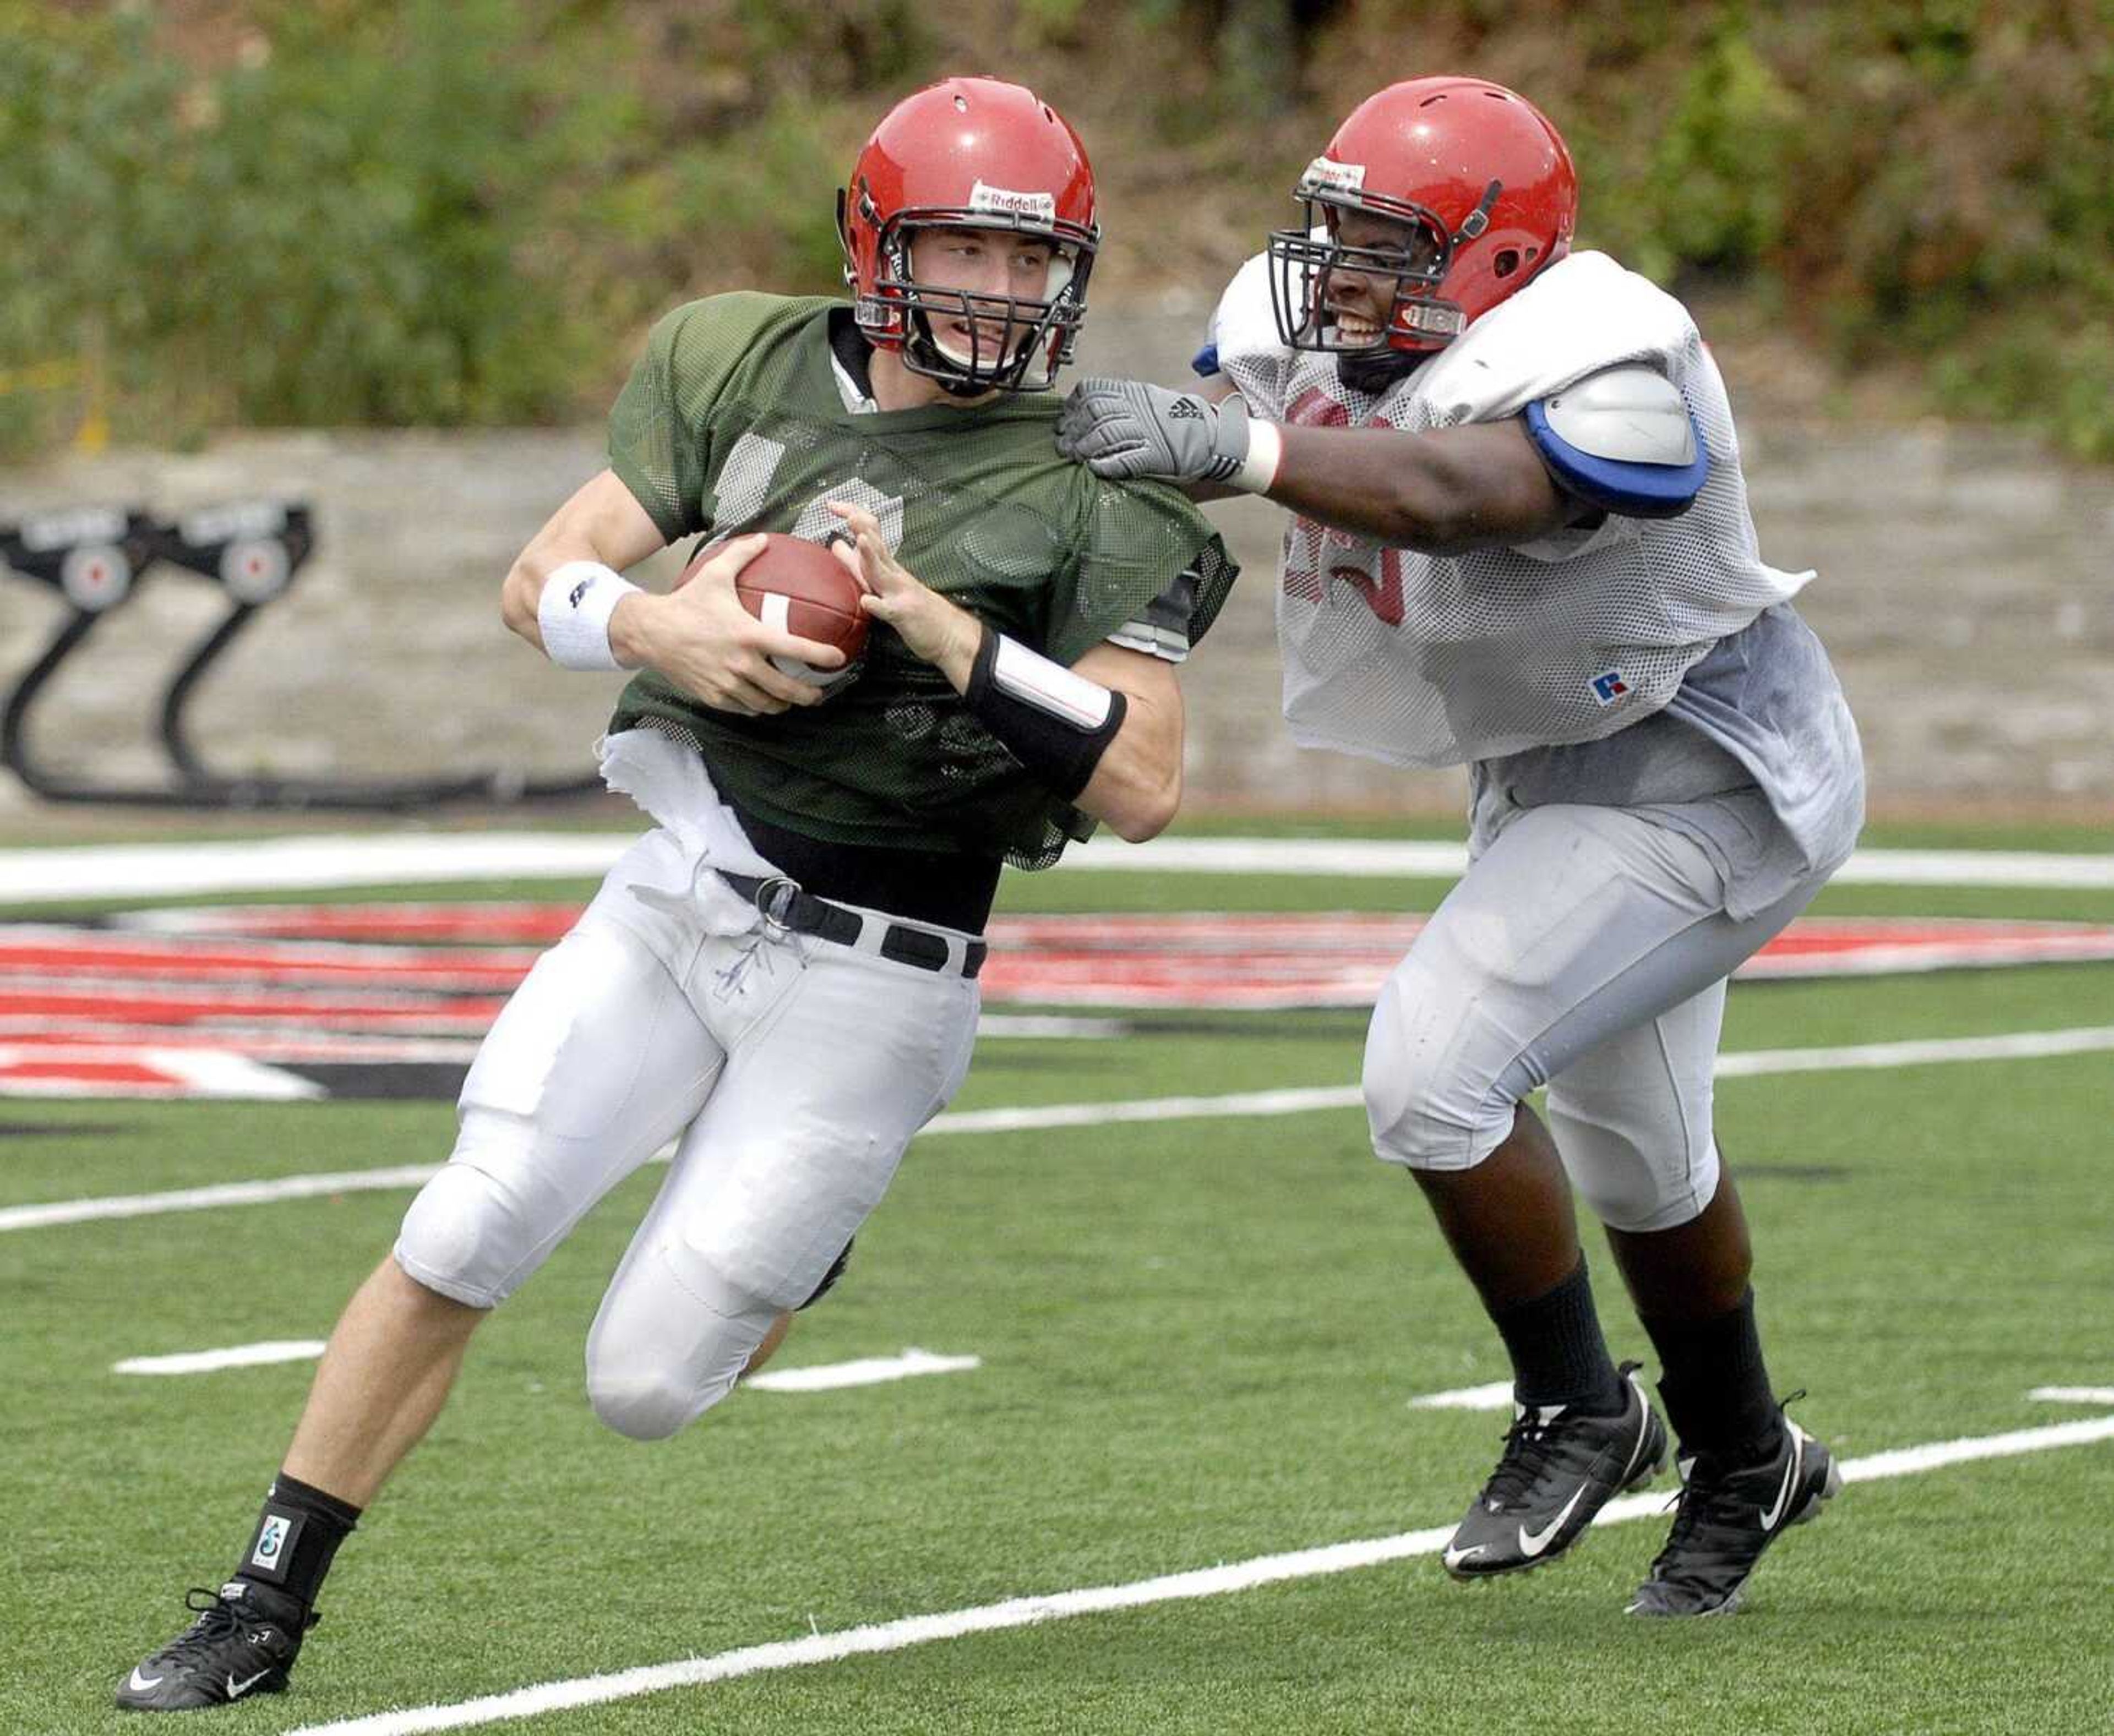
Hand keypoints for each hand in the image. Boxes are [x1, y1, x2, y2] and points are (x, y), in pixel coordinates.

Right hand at [614, 533, 845, 714]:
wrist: (650, 631)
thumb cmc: (686, 603)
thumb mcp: (715, 574)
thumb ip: (742, 555)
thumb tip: (764, 538)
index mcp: (749, 634)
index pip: (796, 649)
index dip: (821, 656)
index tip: (838, 658)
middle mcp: (741, 664)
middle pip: (787, 689)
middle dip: (808, 695)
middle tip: (818, 693)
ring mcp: (727, 684)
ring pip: (766, 705)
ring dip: (782, 705)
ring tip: (791, 700)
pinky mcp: (713, 697)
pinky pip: (743, 710)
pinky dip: (756, 708)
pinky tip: (762, 702)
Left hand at [826, 502, 981, 684]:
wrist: (950, 635)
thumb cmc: (913, 607)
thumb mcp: (882, 582)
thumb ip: (858, 564)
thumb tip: (837, 544)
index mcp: (888, 565)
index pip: (871, 532)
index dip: (853, 515)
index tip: (832, 504)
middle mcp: (895, 575)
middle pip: (877, 545)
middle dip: (861, 526)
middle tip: (845, 511)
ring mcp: (901, 594)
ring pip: (883, 572)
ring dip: (871, 556)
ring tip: (860, 539)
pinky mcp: (905, 616)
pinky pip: (890, 610)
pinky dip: (877, 605)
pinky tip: (866, 601)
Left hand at [1055, 378, 1251, 483]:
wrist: (1216, 436)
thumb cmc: (1181, 423)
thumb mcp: (1150, 402)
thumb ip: (1124, 404)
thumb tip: (1089, 412)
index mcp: (1136, 394)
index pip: (1093, 392)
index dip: (1073, 406)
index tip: (1064, 420)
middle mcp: (1139, 410)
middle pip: (1094, 413)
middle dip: (1074, 430)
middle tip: (1063, 445)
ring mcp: (1148, 432)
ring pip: (1105, 435)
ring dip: (1085, 448)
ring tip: (1076, 458)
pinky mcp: (1155, 456)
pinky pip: (1125, 459)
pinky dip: (1107, 465)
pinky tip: (1096, 469)